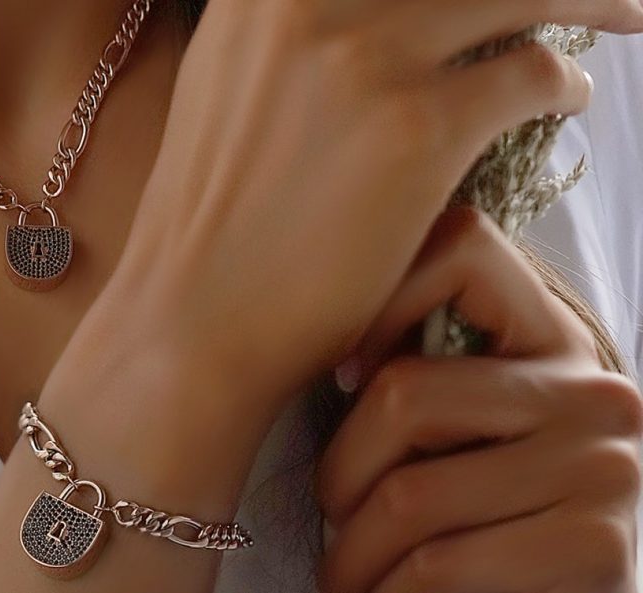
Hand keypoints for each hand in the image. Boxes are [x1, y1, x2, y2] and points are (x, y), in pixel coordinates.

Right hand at [74, 0, 642, 417]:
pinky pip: (534, 75)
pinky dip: (564, 84)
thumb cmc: (209, 223)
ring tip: (616, 10)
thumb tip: (365, 11)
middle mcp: (307, 3)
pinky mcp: (420, 127)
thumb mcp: (225, 91)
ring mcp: (364, 58)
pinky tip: (566, 100)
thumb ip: (288, 32)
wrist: (194, 320)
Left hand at [317, 208, 642, 592]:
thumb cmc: (483, 513)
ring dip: (349, 552)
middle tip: (330, 514)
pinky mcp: (597, 548)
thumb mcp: (462, 427)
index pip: (461, 244)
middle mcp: (593, 391)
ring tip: (341, 569)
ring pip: (408, 495)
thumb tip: (310, 341)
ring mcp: (604, 468)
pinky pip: (440, 567)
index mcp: (553, 338)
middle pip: (402, 396)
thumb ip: (420, 375)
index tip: (344, 375)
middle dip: (338, 475)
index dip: (378, 301)